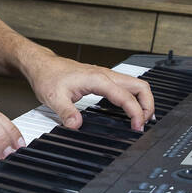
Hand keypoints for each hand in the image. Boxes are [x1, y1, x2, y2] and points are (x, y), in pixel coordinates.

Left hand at [21, 53, 153, 131]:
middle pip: (140, 86)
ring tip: (142, 118)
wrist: (43, 65)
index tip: (137, 127)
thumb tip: (76, 125)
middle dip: (148, 105)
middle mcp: (106, 75)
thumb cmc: (48, 76)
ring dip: (143, 100)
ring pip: (136, 85)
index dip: (136, 113)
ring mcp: (106, 76)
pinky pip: (126, 87)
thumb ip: (67, 113)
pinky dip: (134, 97)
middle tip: (144, 123)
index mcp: (98, 79)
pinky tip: (130, 109)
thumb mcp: (54, 98)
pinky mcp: (103, 79)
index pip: (126, 97)